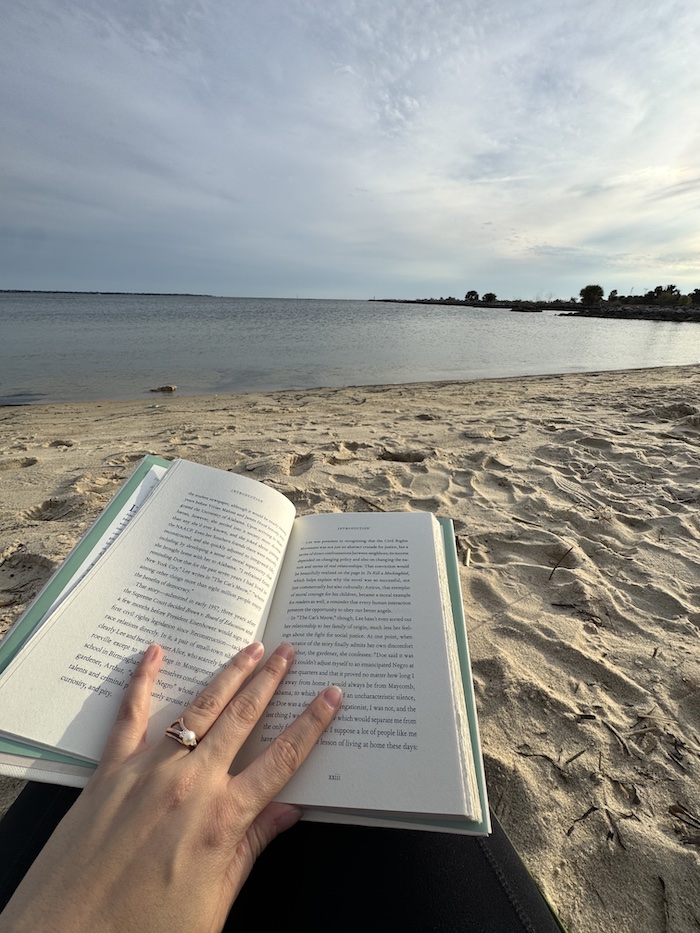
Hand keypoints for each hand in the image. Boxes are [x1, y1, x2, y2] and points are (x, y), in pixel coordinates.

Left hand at [0, 642, 341, 932]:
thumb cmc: (144, 932)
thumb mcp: (215, 903)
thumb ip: (251, 848)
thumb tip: (288, 812)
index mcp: (223, 819)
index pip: (282, 758)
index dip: (312, 723)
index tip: (331, 694)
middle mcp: (190, 784)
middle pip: (243, 718)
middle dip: (271, 680)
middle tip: (290, 650)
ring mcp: (149, 771)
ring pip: (199, 708)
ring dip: (229, 674)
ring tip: (251, 648)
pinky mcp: (111, 771)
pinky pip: (130, 716)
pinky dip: (143, 681)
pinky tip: (155, 654)